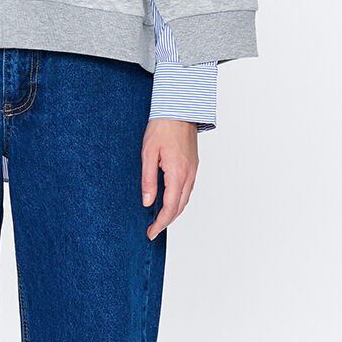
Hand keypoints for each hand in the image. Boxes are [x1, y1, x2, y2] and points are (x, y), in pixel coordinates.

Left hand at [141, 119, 197, 238]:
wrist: (179, 109)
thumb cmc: (162, 127)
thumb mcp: (148, 154)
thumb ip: (148, 180)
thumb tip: (148, 202)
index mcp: (177, 172)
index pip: (170, 206)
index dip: (161, 223)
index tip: (151, 233)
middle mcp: (189, 174)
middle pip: (180, 206)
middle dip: (167, 221)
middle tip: (153, 231)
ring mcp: (193, 170)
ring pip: (185, 199)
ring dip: (174, 212)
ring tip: (159, 220)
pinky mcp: (193, 165)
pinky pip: (187, 189)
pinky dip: (179, 200)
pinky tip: (169, 201)